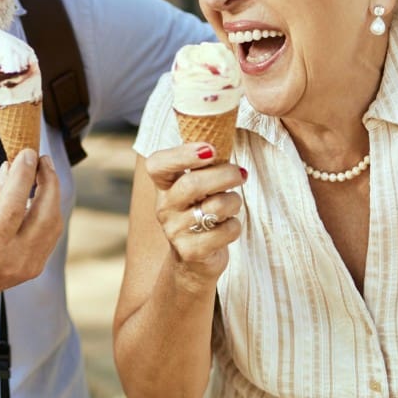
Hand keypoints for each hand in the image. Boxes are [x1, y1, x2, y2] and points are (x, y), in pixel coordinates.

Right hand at [0, 149, 62, 315]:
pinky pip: (50, 233)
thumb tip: (10, 170)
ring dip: (51, 194)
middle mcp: (15, 260)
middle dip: (48, 181)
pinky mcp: (34, 267)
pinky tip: (39, 194)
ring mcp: (28, 267)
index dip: (24, 175)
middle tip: (41, 159)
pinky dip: (49, 210)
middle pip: (45, 214)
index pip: (15, 205)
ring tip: (41, 172)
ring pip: (53, 223)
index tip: (29, 153)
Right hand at [145, 142, 245, 285]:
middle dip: (224, 175)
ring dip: (233, 202)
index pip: (157, 164)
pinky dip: (234, 227)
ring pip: (215, 207)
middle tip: (240, 173)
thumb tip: (225, 136)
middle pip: (192, 184)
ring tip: (232, 204)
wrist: (194, 261)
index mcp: (164, 187)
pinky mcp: (191, 252)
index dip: (182, 154)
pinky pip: (225, 231)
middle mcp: (165, 208)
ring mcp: (175, 231)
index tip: (210, 150)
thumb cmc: (201, 213)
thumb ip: (204, 165)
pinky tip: (227, 227)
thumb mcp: (197, 188)